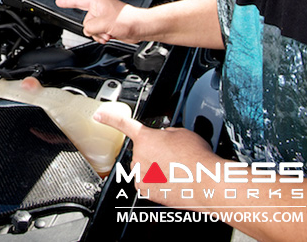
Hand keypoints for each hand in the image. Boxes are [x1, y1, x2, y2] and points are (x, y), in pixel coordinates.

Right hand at [55, 0, 138, 43]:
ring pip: (92, 29)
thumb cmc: (127, 20)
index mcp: (97, 2)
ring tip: (108, 34)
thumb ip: (89, 27)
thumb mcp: (103, 23)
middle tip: (103, 30)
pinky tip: (109, 36)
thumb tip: (88, 30)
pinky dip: (102, 36)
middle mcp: (100, 9)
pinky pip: (98, 32)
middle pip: (85, 21)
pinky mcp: (109, 25)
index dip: (67, 2)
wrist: (140, 27)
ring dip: (98, 34)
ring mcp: (104, 17)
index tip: (59, 2)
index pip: (77, 1)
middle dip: (93, 29)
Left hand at [93, 106, 219, 207]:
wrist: (207, 183)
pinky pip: (149, 183)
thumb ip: (164, 133)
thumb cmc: (197, 158)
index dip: (109, 118)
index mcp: (145, 138)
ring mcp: (141, 174)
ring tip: (177, 170)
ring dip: (157, 168)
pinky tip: (173, 181)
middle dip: (155, 152)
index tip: (98, 115)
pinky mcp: (147, 191)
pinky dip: (159, 182)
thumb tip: (162, 138)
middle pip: (142, 151)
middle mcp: (139, 156)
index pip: (122, 124)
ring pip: (146, 168)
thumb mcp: (182, 133)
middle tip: (174, 157)